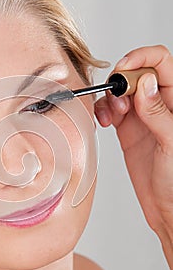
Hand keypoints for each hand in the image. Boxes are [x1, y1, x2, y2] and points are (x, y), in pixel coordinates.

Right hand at [95, 45, 172, 269]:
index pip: (161, 62)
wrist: (168, 211)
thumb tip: (144, 82)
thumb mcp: (171, 143)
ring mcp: (143, 116)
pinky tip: (104, 121)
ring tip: (111, 116)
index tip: (123, 70)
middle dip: (121, 81)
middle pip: (136, 72)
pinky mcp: (129, 130)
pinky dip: (103, 110)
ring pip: (121, 90)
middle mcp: (161, 104)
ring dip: (110, 97)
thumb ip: (157, 111)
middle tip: (118, 102)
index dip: (141, 58)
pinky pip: (112, 109)